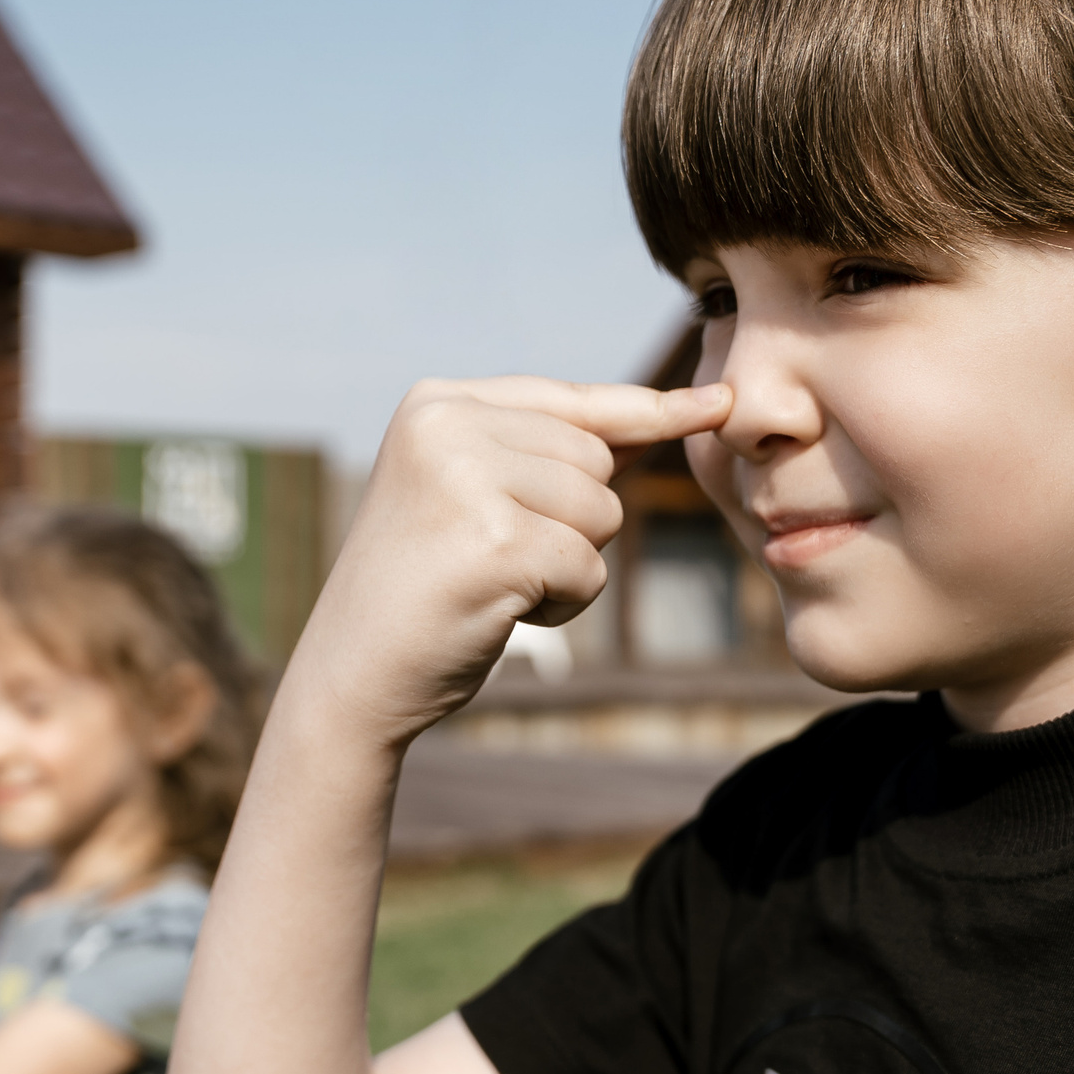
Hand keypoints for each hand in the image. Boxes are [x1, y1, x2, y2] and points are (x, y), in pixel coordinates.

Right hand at [291, 376, 731, 746]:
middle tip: (494, 556)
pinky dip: (561, 604)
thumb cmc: (424, 587)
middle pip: (596, 462)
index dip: (648, 410)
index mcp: (438, 402)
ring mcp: (467, 480)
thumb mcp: (474, 492)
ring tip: (491, 581)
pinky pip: (589, 568)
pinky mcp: (495, 541)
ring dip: (568, 565)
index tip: (720, 403)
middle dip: (573, 523)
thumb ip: (549, 452)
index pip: (570, 400)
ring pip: (602, 514)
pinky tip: (498, 610)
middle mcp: (447, 426)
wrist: (353, 673)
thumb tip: (664, 415)